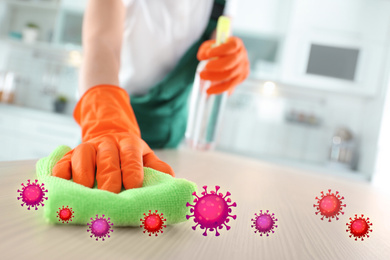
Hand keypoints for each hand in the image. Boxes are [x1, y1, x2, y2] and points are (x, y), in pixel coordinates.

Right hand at [52, 85, 173, 193]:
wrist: (108, 134)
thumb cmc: (128, 153)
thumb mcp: (146, 156)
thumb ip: (157, 167)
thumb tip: (170, 179)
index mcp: (128, 144)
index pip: (131, 155)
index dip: (132, 170)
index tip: (133, 186)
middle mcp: (107, 143)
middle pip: (108, 157)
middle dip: (109, 176)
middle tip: (110, 194)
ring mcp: (87, 147)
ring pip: (83, 155)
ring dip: (84, 173)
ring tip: (85, 190)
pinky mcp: (70, 155)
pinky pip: (62, 161)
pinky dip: (61, 172)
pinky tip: (62, 183)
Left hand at [197, 36, 249, 94]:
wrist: (225, 58)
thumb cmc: (218, 51)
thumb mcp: (210, 46)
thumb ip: (205, 50)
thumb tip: (202, 57)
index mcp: (237, 44)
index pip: (232, 46)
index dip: (220, 50)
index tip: (208, 54)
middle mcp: (242, 56)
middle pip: (231, 61)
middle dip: (216, 66)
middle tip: (202, 69)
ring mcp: (243, 68)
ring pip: (229, 75)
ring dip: (214, 77)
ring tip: (202, 76)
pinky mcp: (241, 78)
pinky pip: (229, 85)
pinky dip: (218, 89)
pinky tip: (209, 90)